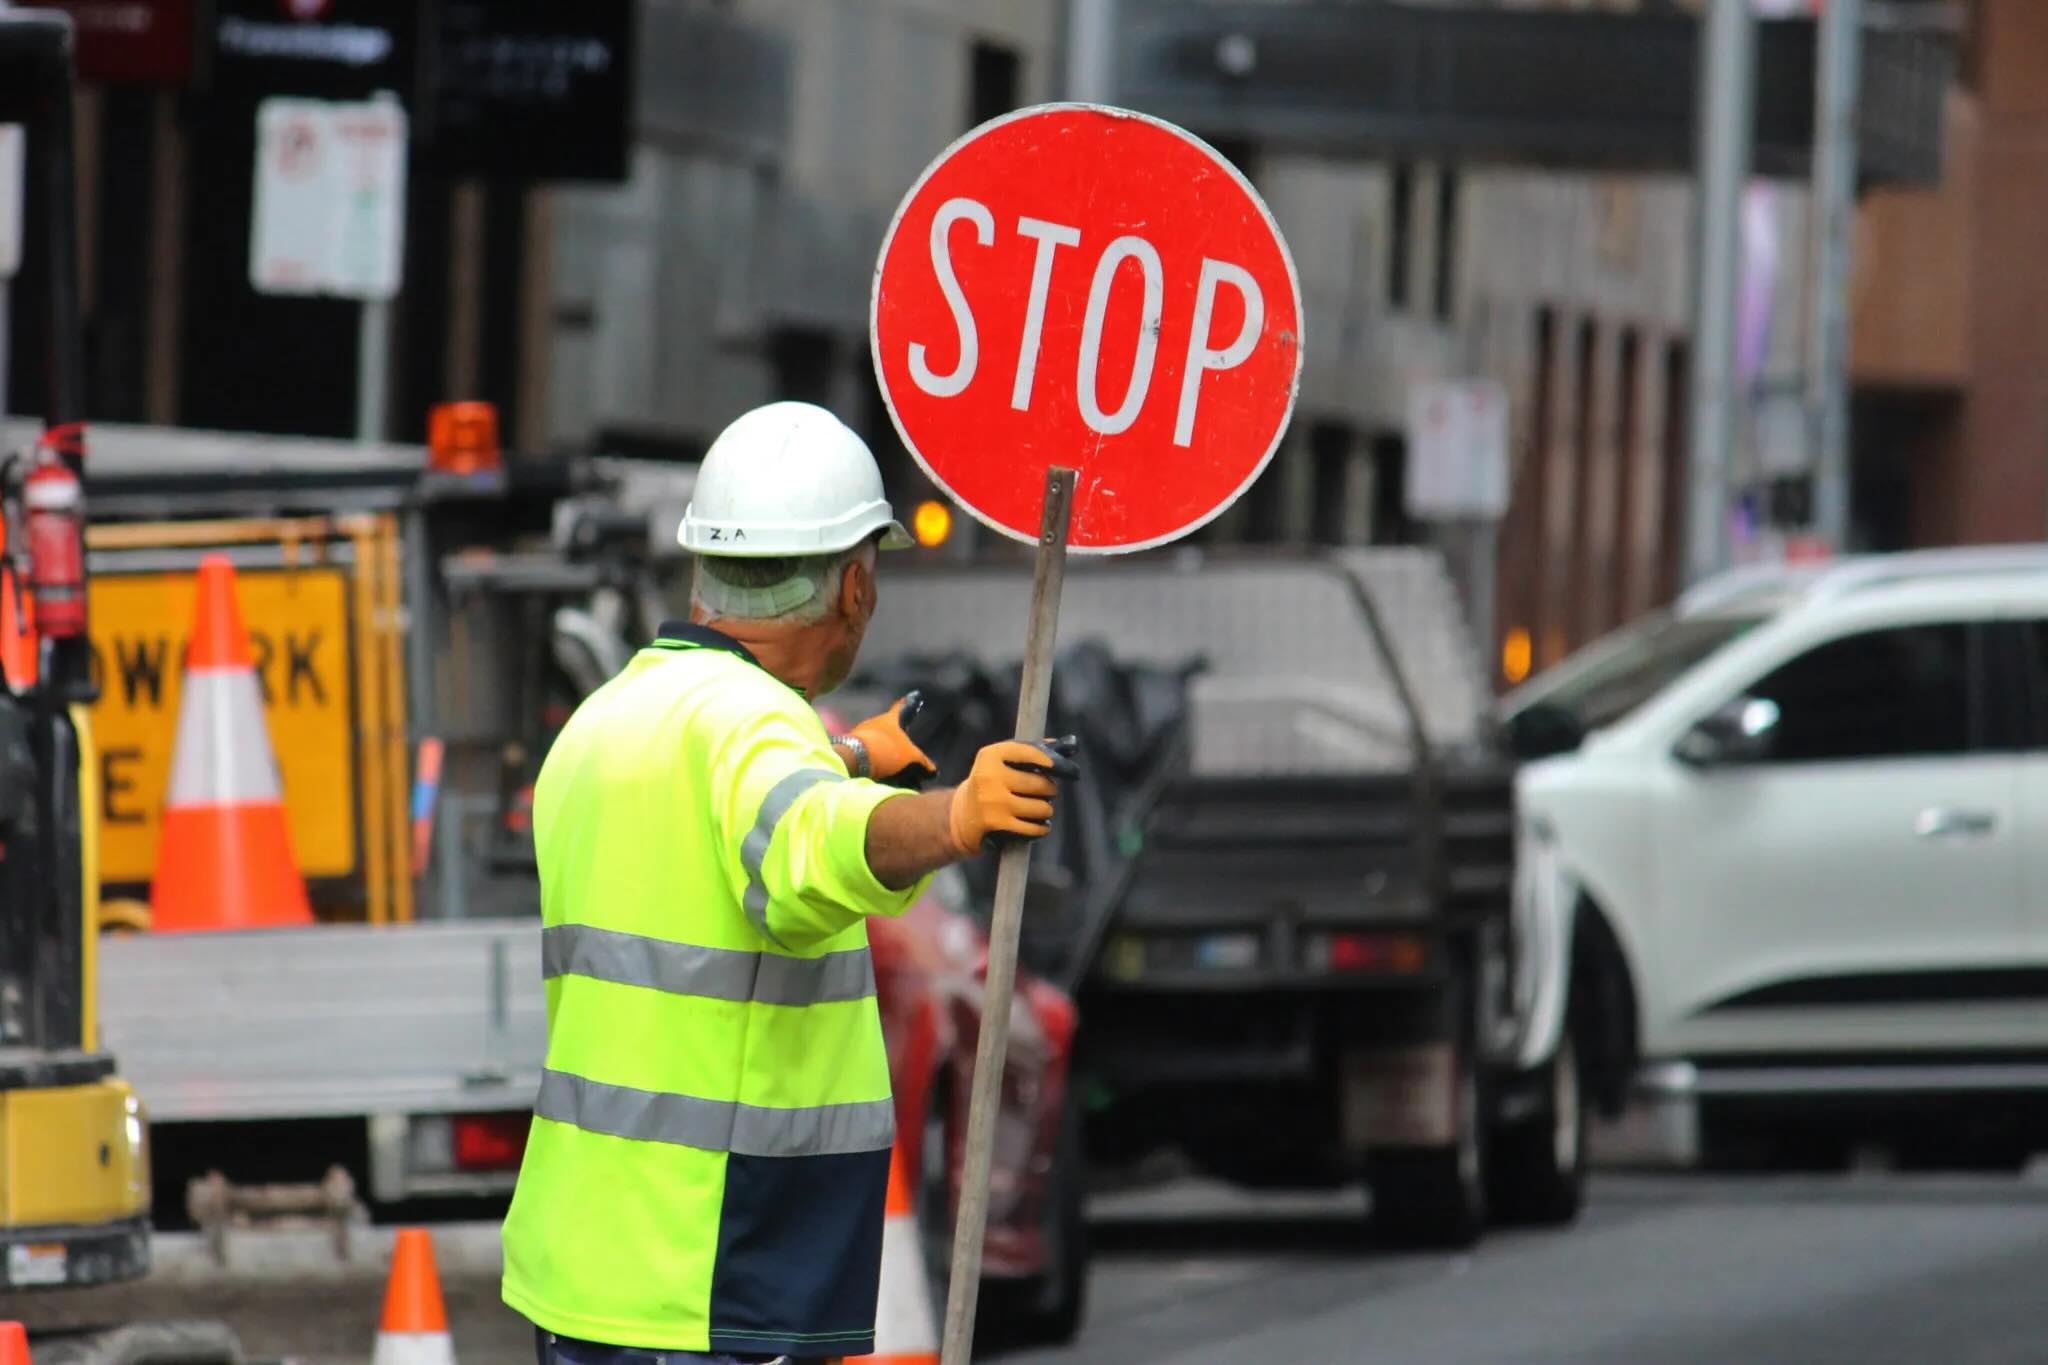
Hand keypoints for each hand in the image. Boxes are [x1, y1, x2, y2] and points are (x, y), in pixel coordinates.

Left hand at [847, 693, 939, 786]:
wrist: (855, 761)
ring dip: (887, 756)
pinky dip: (876, 764)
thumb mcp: (912, 758)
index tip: (914, 695)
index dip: (909, 703)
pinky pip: (868, 755)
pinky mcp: (851, 750)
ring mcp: (860, 735)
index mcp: (890, 720)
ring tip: (896, 772)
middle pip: (889, 730)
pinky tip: (882, 777)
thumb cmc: (888, 751)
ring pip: (878, 744)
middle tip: (907, 754)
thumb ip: (923, 763)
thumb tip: (933, 770)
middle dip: (897, 741)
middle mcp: (874, 723)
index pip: (901, 708)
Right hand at [947, 737, 1080, 856]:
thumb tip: (1071, 744)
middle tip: (1046, 792)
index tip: (1067, 769)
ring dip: (1046, 810)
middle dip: (1050, 789)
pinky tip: (1040, 825)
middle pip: (1041, 783)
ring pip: (1041, 807)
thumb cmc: (992, 782)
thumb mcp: (1003, 761)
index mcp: (991, 755)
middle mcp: (990, 776)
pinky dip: (1042, 828)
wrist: (962, 814)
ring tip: (1040, 808)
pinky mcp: (997, 824)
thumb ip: (1034, 751)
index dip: (1053, 761)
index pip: (1031, 753)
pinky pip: (1034, 828)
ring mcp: (993, 801)